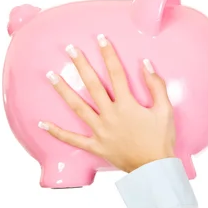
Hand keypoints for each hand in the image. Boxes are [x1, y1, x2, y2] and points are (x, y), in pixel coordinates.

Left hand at [38, 34, 175, 172]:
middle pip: (93, 85)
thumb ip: (156, 85)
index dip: (108, 54)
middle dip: (81, 65)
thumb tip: (145, 64)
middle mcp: (110, 115)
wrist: (155, 168)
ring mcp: (100, 131)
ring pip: (78, 108)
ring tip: (51, 76)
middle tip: (70, 49)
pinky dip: (57, 132)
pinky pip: (73, 140)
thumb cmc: (161, 139)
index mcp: (127, 105)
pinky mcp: (96, 146)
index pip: (116, 73)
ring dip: (64, 91)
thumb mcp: (165, 110)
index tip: (101, 39)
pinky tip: (42, 123)